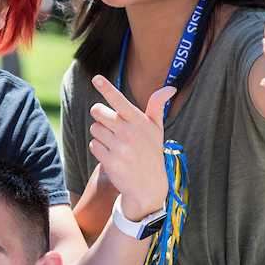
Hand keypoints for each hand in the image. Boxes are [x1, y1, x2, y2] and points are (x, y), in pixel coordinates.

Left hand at [87, 75, 172, 220]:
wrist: (148, 187)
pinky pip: (93, 145)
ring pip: (95, 129)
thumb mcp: (156, 129)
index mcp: (140, 122)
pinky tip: (111, 155)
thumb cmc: (151, 152)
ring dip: (100, 135)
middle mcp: (130, 133)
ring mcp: (120, 148)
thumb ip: (157, 107)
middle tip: (112, 127)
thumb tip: (170, 88)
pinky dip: (99, 148)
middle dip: (101, 117)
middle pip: (98, 112)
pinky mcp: (110, 161)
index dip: (107, 88)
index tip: (96, 77)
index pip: (120, 101)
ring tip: (115, 144)